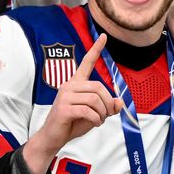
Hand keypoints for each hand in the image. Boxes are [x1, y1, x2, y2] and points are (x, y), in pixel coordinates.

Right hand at [20, 37, 118, 173]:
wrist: (54, 137)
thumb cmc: (73, 123)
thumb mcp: (95, 114)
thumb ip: (107, 107)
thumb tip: (119, 102)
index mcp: (76, 83)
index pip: (87, 63)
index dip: (96, 50)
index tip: (104, 36)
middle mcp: (69, 86)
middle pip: (98, 87)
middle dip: (107, 103)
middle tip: (106, 115)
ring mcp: (65, 96)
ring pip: (95, 99)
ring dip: (102, 113)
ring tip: (98, 120)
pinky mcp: (63, 108)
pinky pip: (88, 111)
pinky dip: (96, 119)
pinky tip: (94, 123)